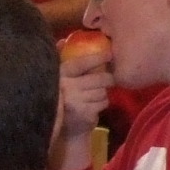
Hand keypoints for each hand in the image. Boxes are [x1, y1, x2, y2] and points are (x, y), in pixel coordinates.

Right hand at [54, 49, 114, 169]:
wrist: (64, 129)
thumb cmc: (64, 98)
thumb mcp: (61, 79)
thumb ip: (63, 59)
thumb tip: (62, 41)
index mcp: (60, 75)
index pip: (80, 63)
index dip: (96, 58)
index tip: (109, 54)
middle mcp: (66, 87)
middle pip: (99, 78)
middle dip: (107, 79)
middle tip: (108, 80)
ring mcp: (75, 101)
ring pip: (102, 91)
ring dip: (102, 94)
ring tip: (92, 97)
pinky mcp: (84, 113)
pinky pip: (103, 102)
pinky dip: (102, 104)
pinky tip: (92, 107)